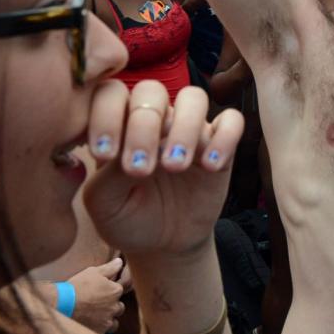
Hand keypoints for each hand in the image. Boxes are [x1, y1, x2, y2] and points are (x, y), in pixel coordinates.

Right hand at [64, 256, 126, 333]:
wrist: (62, 305)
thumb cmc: (77, 286)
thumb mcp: (93, 272)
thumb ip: (110, 268)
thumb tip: (120, 262)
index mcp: (115, 291)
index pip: (119, 290)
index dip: (109, 290)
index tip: (100, 291)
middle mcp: (115, 307)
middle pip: (119, 307)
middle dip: (111, 306)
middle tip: (96, 304)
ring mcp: (107, 321)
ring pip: (113, 322)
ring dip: (107, 319)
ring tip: (94, 316)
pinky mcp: (99, 332)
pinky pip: (103, 332)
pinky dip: (99, 329)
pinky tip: (89, 325)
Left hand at [85, 83, 244, 258]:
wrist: (162, 243)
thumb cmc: (126, 215)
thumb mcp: (104, 203)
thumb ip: (107, 174)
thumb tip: (126, 153)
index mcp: (118, 121)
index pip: (110, 93)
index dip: (104, 115)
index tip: (102, 153)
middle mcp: (154, 117)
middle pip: (151, 91)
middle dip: (144, 125)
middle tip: (139, 169)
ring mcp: (188, 127)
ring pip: (193, 98)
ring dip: (184, 128)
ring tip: (175, 166)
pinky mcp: (218, 143)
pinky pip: (232, 121)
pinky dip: (224, 139)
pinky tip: (210, 167)